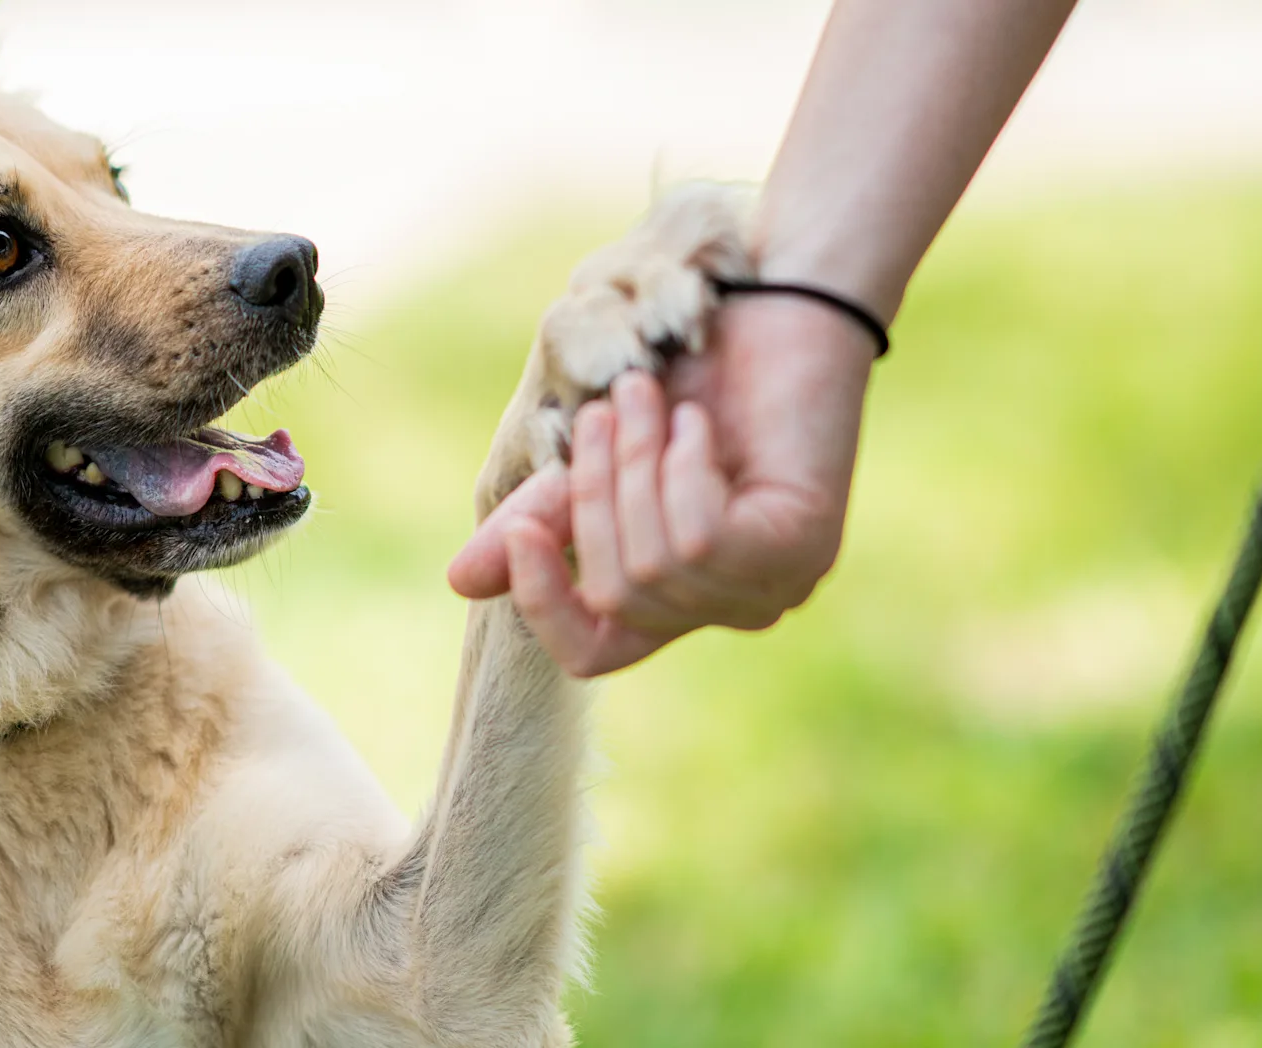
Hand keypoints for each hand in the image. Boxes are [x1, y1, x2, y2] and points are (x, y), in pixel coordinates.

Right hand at [450, 294, 876, 675]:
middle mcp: (726, 607)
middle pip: (616, 596)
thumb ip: (544, 516)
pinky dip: (682, 469)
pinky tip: (700, 424)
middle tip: (606, 408)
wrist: (778, 300)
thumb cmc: (692, 373)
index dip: (544, 602)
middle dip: (596, 494)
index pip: (591, 653)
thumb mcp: (597, 454)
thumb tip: (460, 582)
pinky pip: (701, 540)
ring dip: (636, 467)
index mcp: (675, 595)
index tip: (522, 529)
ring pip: (657, 566)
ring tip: (647, 398)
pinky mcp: (801, 552)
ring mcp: (771, 588)